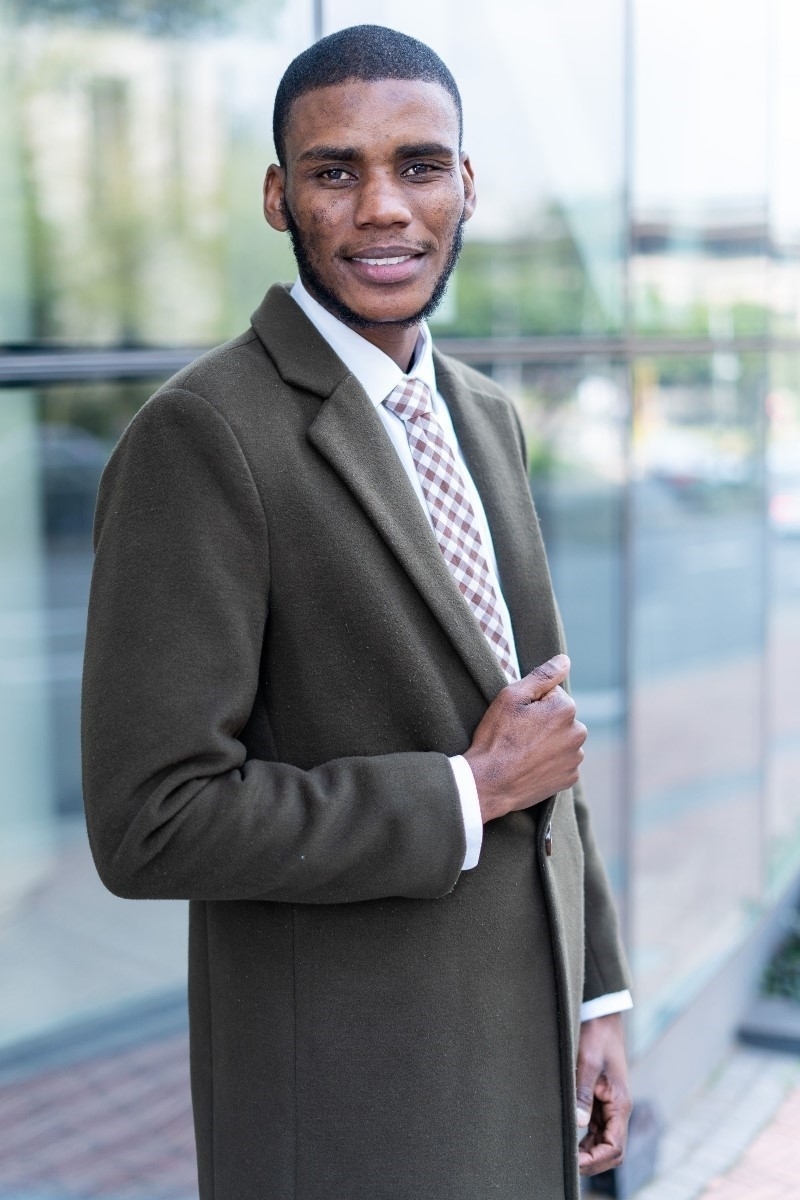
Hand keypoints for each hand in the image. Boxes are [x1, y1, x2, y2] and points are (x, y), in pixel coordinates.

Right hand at [463, 655, 586, 823]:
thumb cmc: (497, 738)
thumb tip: (564, 660)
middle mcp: (578, 733)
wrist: (489, 783)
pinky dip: (550, 762)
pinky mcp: (569, 778)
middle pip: (560, 717)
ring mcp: (575, 758)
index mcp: (566, 709)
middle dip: (543, 721)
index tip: (517, 717)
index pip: (552, 694)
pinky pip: (562, 762)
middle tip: (518, 734)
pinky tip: (530, 765)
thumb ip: (542, 676)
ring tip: (522, 752)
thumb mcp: (511, 697)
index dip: (531, 703)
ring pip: (562, 739)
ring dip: (548, 742)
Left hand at [575, 1013, 631, 1176]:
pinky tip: (569, 1138)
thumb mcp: (587, 1063)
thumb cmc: (596, 1036)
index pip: (614, 1148)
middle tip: (566, 1163)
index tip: (574, 1162)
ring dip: (588, 1151)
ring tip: (565, 1154)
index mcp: (620, 1104)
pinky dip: (586, 1138)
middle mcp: (618, 1109)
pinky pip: (597, 1128)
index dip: (595, 1160)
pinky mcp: (602, 1099)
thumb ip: (582, 1094)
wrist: (602, 1016)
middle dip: (591, 1161)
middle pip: (611, 1150)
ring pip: (604, 1140)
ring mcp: (610, 1105)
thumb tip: (578, 1123)